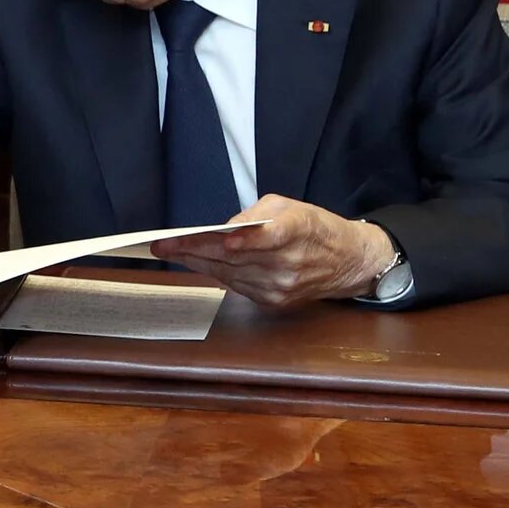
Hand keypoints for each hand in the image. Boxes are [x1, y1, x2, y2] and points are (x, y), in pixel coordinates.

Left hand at [148, 195, 399, 309]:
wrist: (348, 261)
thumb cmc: (314, 227)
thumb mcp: (289, 206)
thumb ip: (256, 214)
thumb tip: (225, 228)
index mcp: (296, 232)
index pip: (262, 237)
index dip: (235, 241)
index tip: (205, 239)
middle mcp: (288, 263)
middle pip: (233, 258)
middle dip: (193, 250)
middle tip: (160, 245)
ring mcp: (280, 286)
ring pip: (228, 274)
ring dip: (196, 262)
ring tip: (170, 250)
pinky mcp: (274, 301)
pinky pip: (236, 286)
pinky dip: (215, 272)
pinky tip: (197, 262)